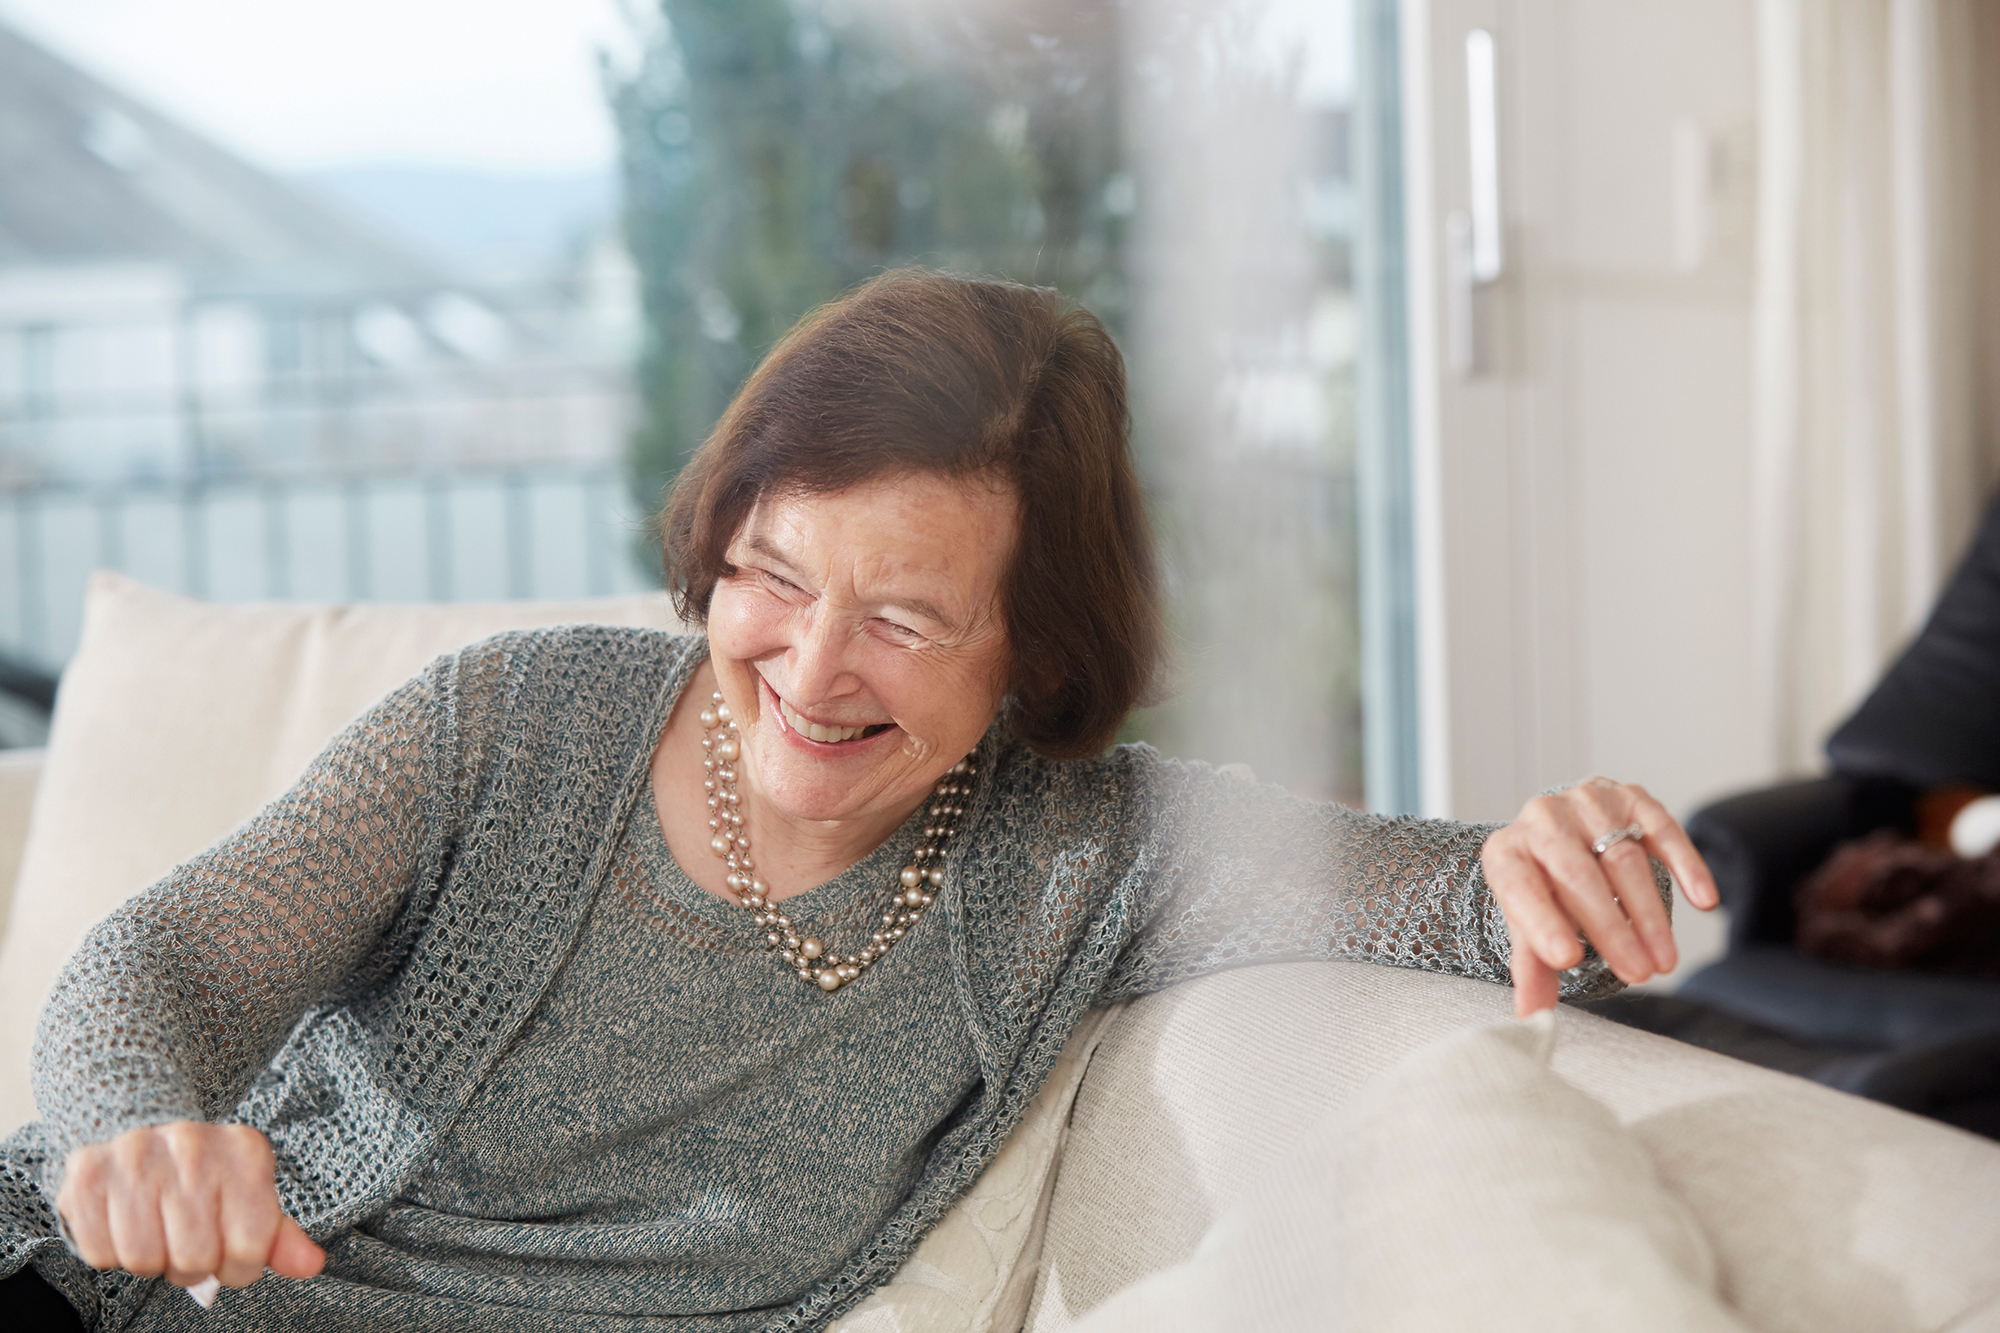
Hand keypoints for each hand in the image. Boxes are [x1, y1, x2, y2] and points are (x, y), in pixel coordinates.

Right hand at [57, 1122, 325, 1291]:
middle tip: (187, 1239)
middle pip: (195, 1259)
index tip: (229, 1251)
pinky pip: (101, 1253)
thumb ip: (279, 1236)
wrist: (138, 1121)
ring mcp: (136, 1156)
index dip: (239, 1267)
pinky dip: (112, 1252)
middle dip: (192, 1265)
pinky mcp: (87, 1176)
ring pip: (144, 1260)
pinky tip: (125, 1221)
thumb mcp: (250, 1193)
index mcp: (244, 1150)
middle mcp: (192, 1145)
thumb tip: (311, 1265)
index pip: (250, 1248)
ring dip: (152, 1259)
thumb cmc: (204, 1172)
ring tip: (157, 1228)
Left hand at [1480, 777, 1718, 1017]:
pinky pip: (1661, 827)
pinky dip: (1685, 864)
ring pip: (1621, 858)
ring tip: (1664, 960)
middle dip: (1610, 928)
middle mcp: (1541, 819)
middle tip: (1637, 974)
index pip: (1519, 887)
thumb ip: (1532, 967)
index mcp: (1506, 853)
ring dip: (1648, 913)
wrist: (1557, 833)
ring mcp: (1586, 803)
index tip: (1567, 961)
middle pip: (1577, 875)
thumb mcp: (1528, 923)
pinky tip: (1704, 901)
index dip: (1541, 923)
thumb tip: (1530, 1019)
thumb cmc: (1541, 887)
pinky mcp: (1629, 797)